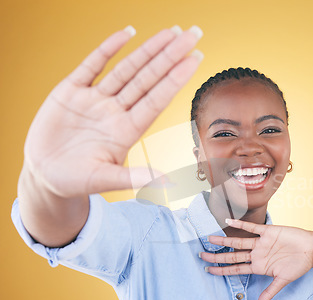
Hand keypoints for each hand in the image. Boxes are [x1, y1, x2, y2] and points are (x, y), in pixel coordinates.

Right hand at [23, 25, 202, 197]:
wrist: (46, 175)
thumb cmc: (77, 181)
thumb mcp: (106, 179)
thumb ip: (135, 177)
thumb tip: (170, 183)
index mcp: (127, 131)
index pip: (157, 99)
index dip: (175, 79)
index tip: (195, 60)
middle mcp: (116, 111)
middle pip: (148, 78)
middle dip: (170, 56)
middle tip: (192, 34)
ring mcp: (95, 99)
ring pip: (126, 69)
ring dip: (148, 50)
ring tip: (171, 32)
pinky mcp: (70, 92)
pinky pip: (92, 65)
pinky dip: (108, 48)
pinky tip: (127, 33)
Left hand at [200, 219, 312, 299]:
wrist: (312, 250)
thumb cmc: (299, 266)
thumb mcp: (283, 281)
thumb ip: (269, 293)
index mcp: (258, 266)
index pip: (235, 269)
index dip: (221, 270)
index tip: (207, 270)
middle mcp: (256, 254)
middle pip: (232, 256)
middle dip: (217, 256)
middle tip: (200, 255)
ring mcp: (261, 243)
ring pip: (238, 242)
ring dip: (224, 240)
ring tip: (209, 238)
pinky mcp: (268, 231)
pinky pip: (251, 228)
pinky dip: (240, 225)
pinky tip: (228, 221)